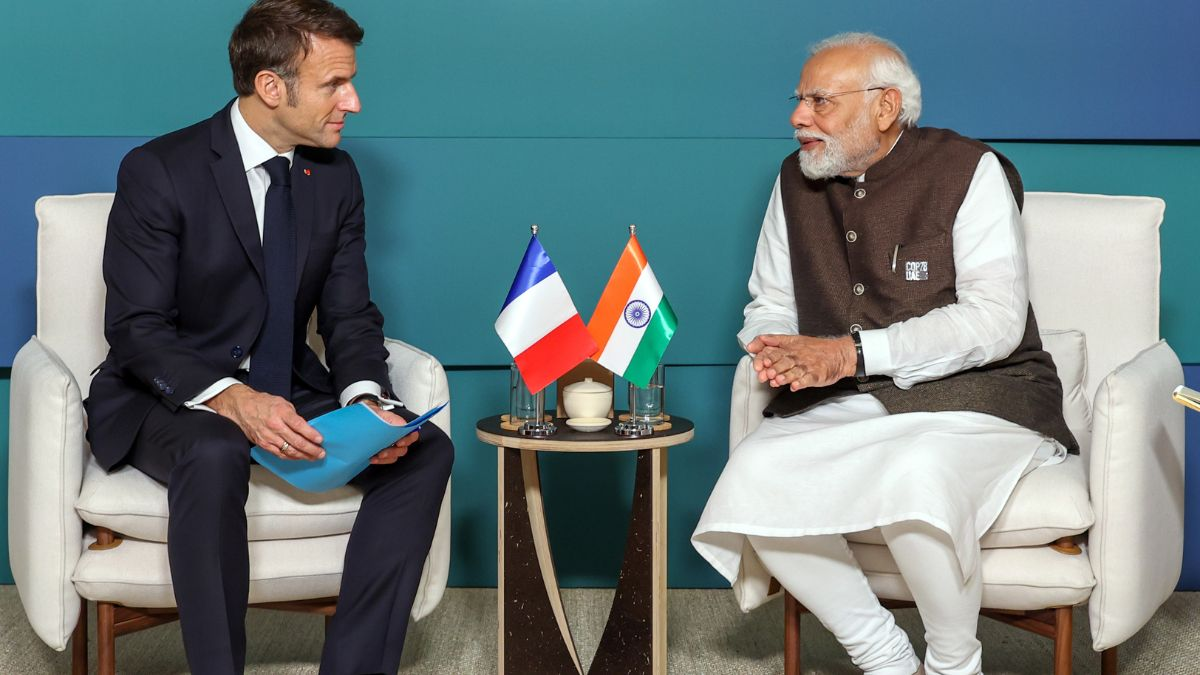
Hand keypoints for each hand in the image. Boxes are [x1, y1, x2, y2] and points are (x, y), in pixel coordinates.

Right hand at [207, 384, 324, 460]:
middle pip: (296, 441)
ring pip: (289, 450)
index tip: (320, 440)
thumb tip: (305, 427)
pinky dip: (290, 457)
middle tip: (321, 452)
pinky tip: (298, 457)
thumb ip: (294, 415)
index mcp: (281, 412)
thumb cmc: (261, 403)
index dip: (311, 435)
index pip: (300, 426)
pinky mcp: (263, 444)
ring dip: (303, 455)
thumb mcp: (282, 403)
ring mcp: (268, 436)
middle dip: (311, 449)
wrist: (241, 406)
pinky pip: (279, 454)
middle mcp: (275, 425)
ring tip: (313, 457)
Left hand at [362, 400, 419, 464]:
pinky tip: (373, 458)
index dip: (408, 440)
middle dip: (393, 451)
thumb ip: (391, 419)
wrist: (363, 419)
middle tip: (383, 452)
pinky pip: (386, 460)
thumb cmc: (373, 415)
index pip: (412, 435)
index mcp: (400, 427)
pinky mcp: (384, 453)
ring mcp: (391, 446)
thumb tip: (401, 425)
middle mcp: (398, 438)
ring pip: (395, 456)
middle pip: (403, 449)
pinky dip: (380, 460)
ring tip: (376, 455)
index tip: (399, 442)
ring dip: (386, 457)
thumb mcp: (380, 414)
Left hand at [746, 334, 855, 390]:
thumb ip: (772, 341)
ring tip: (777, 381)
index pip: (774, 352)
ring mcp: (808, 366)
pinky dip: (802, 382)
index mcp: (790, 348)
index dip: (765, 358)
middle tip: (765, 374)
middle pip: (783, 361)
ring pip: (795, 371)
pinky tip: (795, 386)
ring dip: (785, 376)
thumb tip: (752, 344)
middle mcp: (797, 356)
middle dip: (773, 368)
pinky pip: (809, 378)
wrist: (838, 354)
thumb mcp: (792, 340)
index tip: (759, 364)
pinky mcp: (817, 375)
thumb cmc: (814, 348)